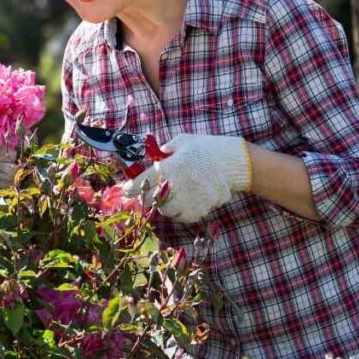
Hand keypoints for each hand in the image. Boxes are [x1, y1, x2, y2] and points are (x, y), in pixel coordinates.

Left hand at [122, 133, 252, 222]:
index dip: (130, 188)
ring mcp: (189, 200)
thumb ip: (165, 151)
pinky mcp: (200, 209)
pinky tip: (183, 201)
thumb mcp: (182, 141)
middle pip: (151, 199)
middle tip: (149, 191)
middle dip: (147, 196)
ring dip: (163, 204)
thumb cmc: (205, 148)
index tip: (125, 190)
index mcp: (170, 166)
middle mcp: (177, 185)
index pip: (142, 182)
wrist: (233, 162)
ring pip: (165, 211)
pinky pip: (182, 217)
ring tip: (169, 195)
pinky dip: (179, 212)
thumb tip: (152, 158)